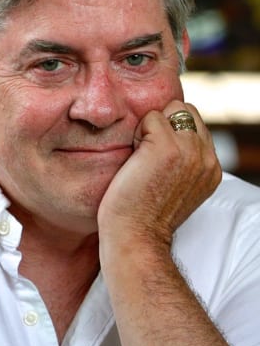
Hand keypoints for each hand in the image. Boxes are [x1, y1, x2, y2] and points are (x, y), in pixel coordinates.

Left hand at [97, 101, 220, 249]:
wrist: (136, 234)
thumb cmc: (143, 215)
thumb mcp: (176, 187)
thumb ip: (184, 162)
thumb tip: (168, 138)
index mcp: (211, 168)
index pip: (196, 125)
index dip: (171, 131)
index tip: (154, 157)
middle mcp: (206, 157)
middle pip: (186, 111)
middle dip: (164, 123)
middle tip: (146, 153)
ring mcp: (190, 150)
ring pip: (171, 110)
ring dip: (151, 127)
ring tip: (141, 157)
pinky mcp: (167, 146)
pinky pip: (151, 117)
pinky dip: (137, 132)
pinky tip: (134, 158)